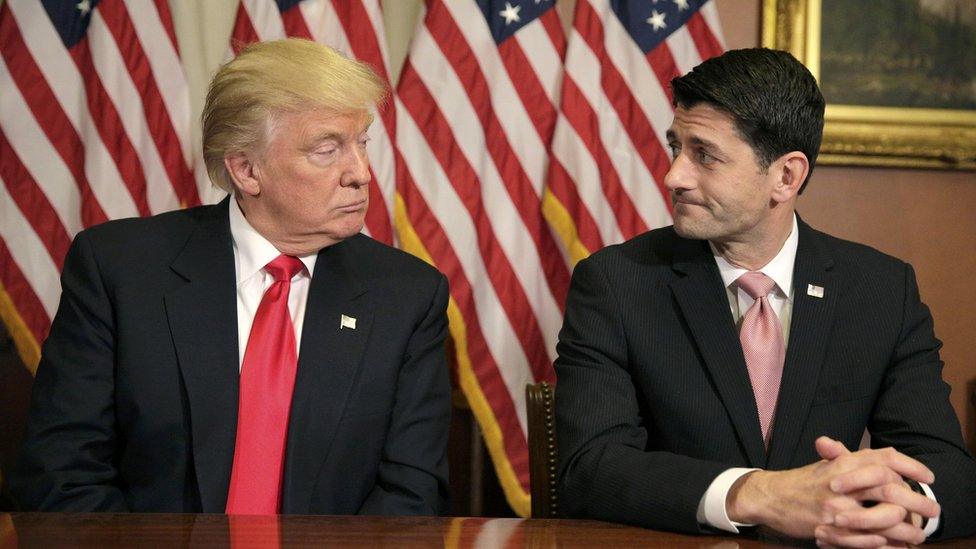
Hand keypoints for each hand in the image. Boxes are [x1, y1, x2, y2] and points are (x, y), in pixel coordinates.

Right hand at [726, 436, 935, 543]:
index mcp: (843, 462)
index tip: (927, 477)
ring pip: (882, 517)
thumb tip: (885, 459)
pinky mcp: (829, 527)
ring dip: (904, 528)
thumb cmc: (801, 482)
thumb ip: (853, 460)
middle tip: (932, 510)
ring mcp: (835, 505)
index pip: (884, 458)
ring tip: (917, 535)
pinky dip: (882, 543)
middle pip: (890, 487)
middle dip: (916, 501)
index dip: (910, 466)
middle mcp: (842, 481)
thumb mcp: (828, 465)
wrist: (771, 497)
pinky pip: (863, 538)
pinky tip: (893, 545)